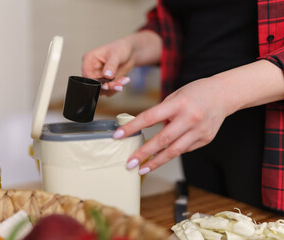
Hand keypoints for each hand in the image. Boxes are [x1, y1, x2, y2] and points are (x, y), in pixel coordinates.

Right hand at [82, 31, 161, 95]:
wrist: (130, 53)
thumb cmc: (121, 48)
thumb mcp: (116, 54)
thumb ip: (111, 65)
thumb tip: (107, 75)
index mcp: (89, 59)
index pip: (86, 73)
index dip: (94, 80)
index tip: (105, 84)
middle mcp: (91, 70)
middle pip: (93, 84)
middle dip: (106, 86)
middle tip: (118, 85)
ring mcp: (98, 77)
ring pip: (101, 89)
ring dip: (113, 87)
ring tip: (124, 80)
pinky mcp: (105, 83)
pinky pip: (108, 91)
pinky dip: (117, 87)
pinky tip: (124, 80)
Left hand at [113, 77, 229, 174]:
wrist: (223, 94)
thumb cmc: (196, 92)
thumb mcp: (175, 96)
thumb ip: (161, 112)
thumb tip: (143, 128)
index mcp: (178, 103)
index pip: (150, 117)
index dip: (132, 128)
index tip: (118, 135)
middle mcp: (190, 118)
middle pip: (162, 140)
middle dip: (143, 153)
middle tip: (129, 163)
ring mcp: (199, 130)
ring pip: (174, 151)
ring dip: (156, 162)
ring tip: (142, 168)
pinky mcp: (205, 139)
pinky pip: (184, 150)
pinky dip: (171, 153)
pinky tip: (161, 157)